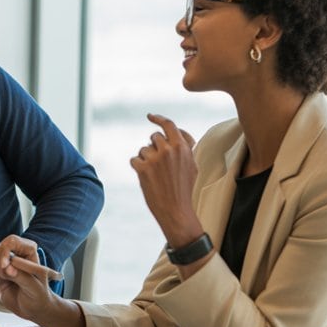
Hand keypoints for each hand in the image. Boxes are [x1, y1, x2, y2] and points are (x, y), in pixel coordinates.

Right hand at [0, 237, 52, 319]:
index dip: (6, 251)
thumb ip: (20, 275)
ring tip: (5, 282)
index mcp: (30, 253)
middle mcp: (17, 256)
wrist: (34, 310)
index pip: (13, 242)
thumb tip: (7, 267)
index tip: (4, 265)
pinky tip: (1, 284)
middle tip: (3, 272)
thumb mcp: (34, 287)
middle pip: (0, 248)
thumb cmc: (40, 297)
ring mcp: (7, 264)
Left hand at [129, 113, 203, 247]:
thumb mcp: (192, 166)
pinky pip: (134, 160)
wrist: (176, 209)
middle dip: (153, 147)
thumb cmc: (184, 189)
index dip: (158, 119)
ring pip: (143, 149)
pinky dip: (137, 168)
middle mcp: (169, 150)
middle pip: (154, 137)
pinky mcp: (143, 168)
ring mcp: (155, 158)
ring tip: (155, 175)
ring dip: (146, 159)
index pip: (169, 125)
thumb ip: (185, 148)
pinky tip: (147, 178)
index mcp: (182, 147)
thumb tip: (177, 133)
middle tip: (158, 163)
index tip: (151, 116)